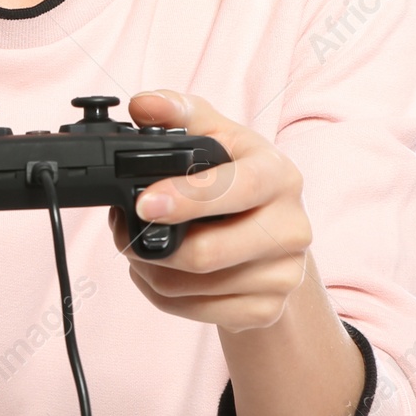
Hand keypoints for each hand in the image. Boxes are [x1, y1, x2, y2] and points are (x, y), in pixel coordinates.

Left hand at [112, 89, 311, 334]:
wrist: (276, 239)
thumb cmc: (239, 181)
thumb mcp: (218, 138)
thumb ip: (180, 113)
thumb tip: (144, 104)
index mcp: (280, 175)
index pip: (239, 188)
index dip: (188, 198)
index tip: (144, 203)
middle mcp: (292, 226)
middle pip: (206, 254)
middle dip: (150, 246)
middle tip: (123, 229)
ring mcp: (284, 275)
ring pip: (191, 287)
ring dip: (148, 270)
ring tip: (140, 248)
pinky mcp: (268, 310)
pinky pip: (195, 312)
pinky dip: (163, 295)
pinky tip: (160, 273)